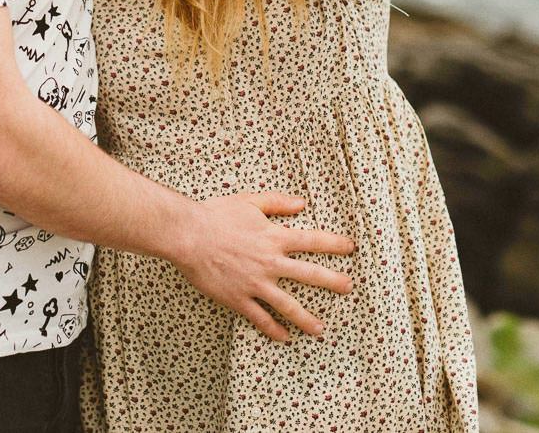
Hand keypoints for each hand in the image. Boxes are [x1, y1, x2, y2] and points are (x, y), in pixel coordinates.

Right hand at [172, 192, 354, 341]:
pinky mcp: (238, 298)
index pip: (312, 240)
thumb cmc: (215, 215)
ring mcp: (255, 283)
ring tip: (321, 329)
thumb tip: (302, 203)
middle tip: (349, 288)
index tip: (350, 247)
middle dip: (333, 282)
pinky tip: (284, 338)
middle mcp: (269, 262)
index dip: (334, 244)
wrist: (188, 235)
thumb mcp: (249, 201)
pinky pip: (260, 318)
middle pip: (309, 274)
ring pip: (288, 304)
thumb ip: (277, 203)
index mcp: (274, 237)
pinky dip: (273, 329)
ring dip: (307, 318)